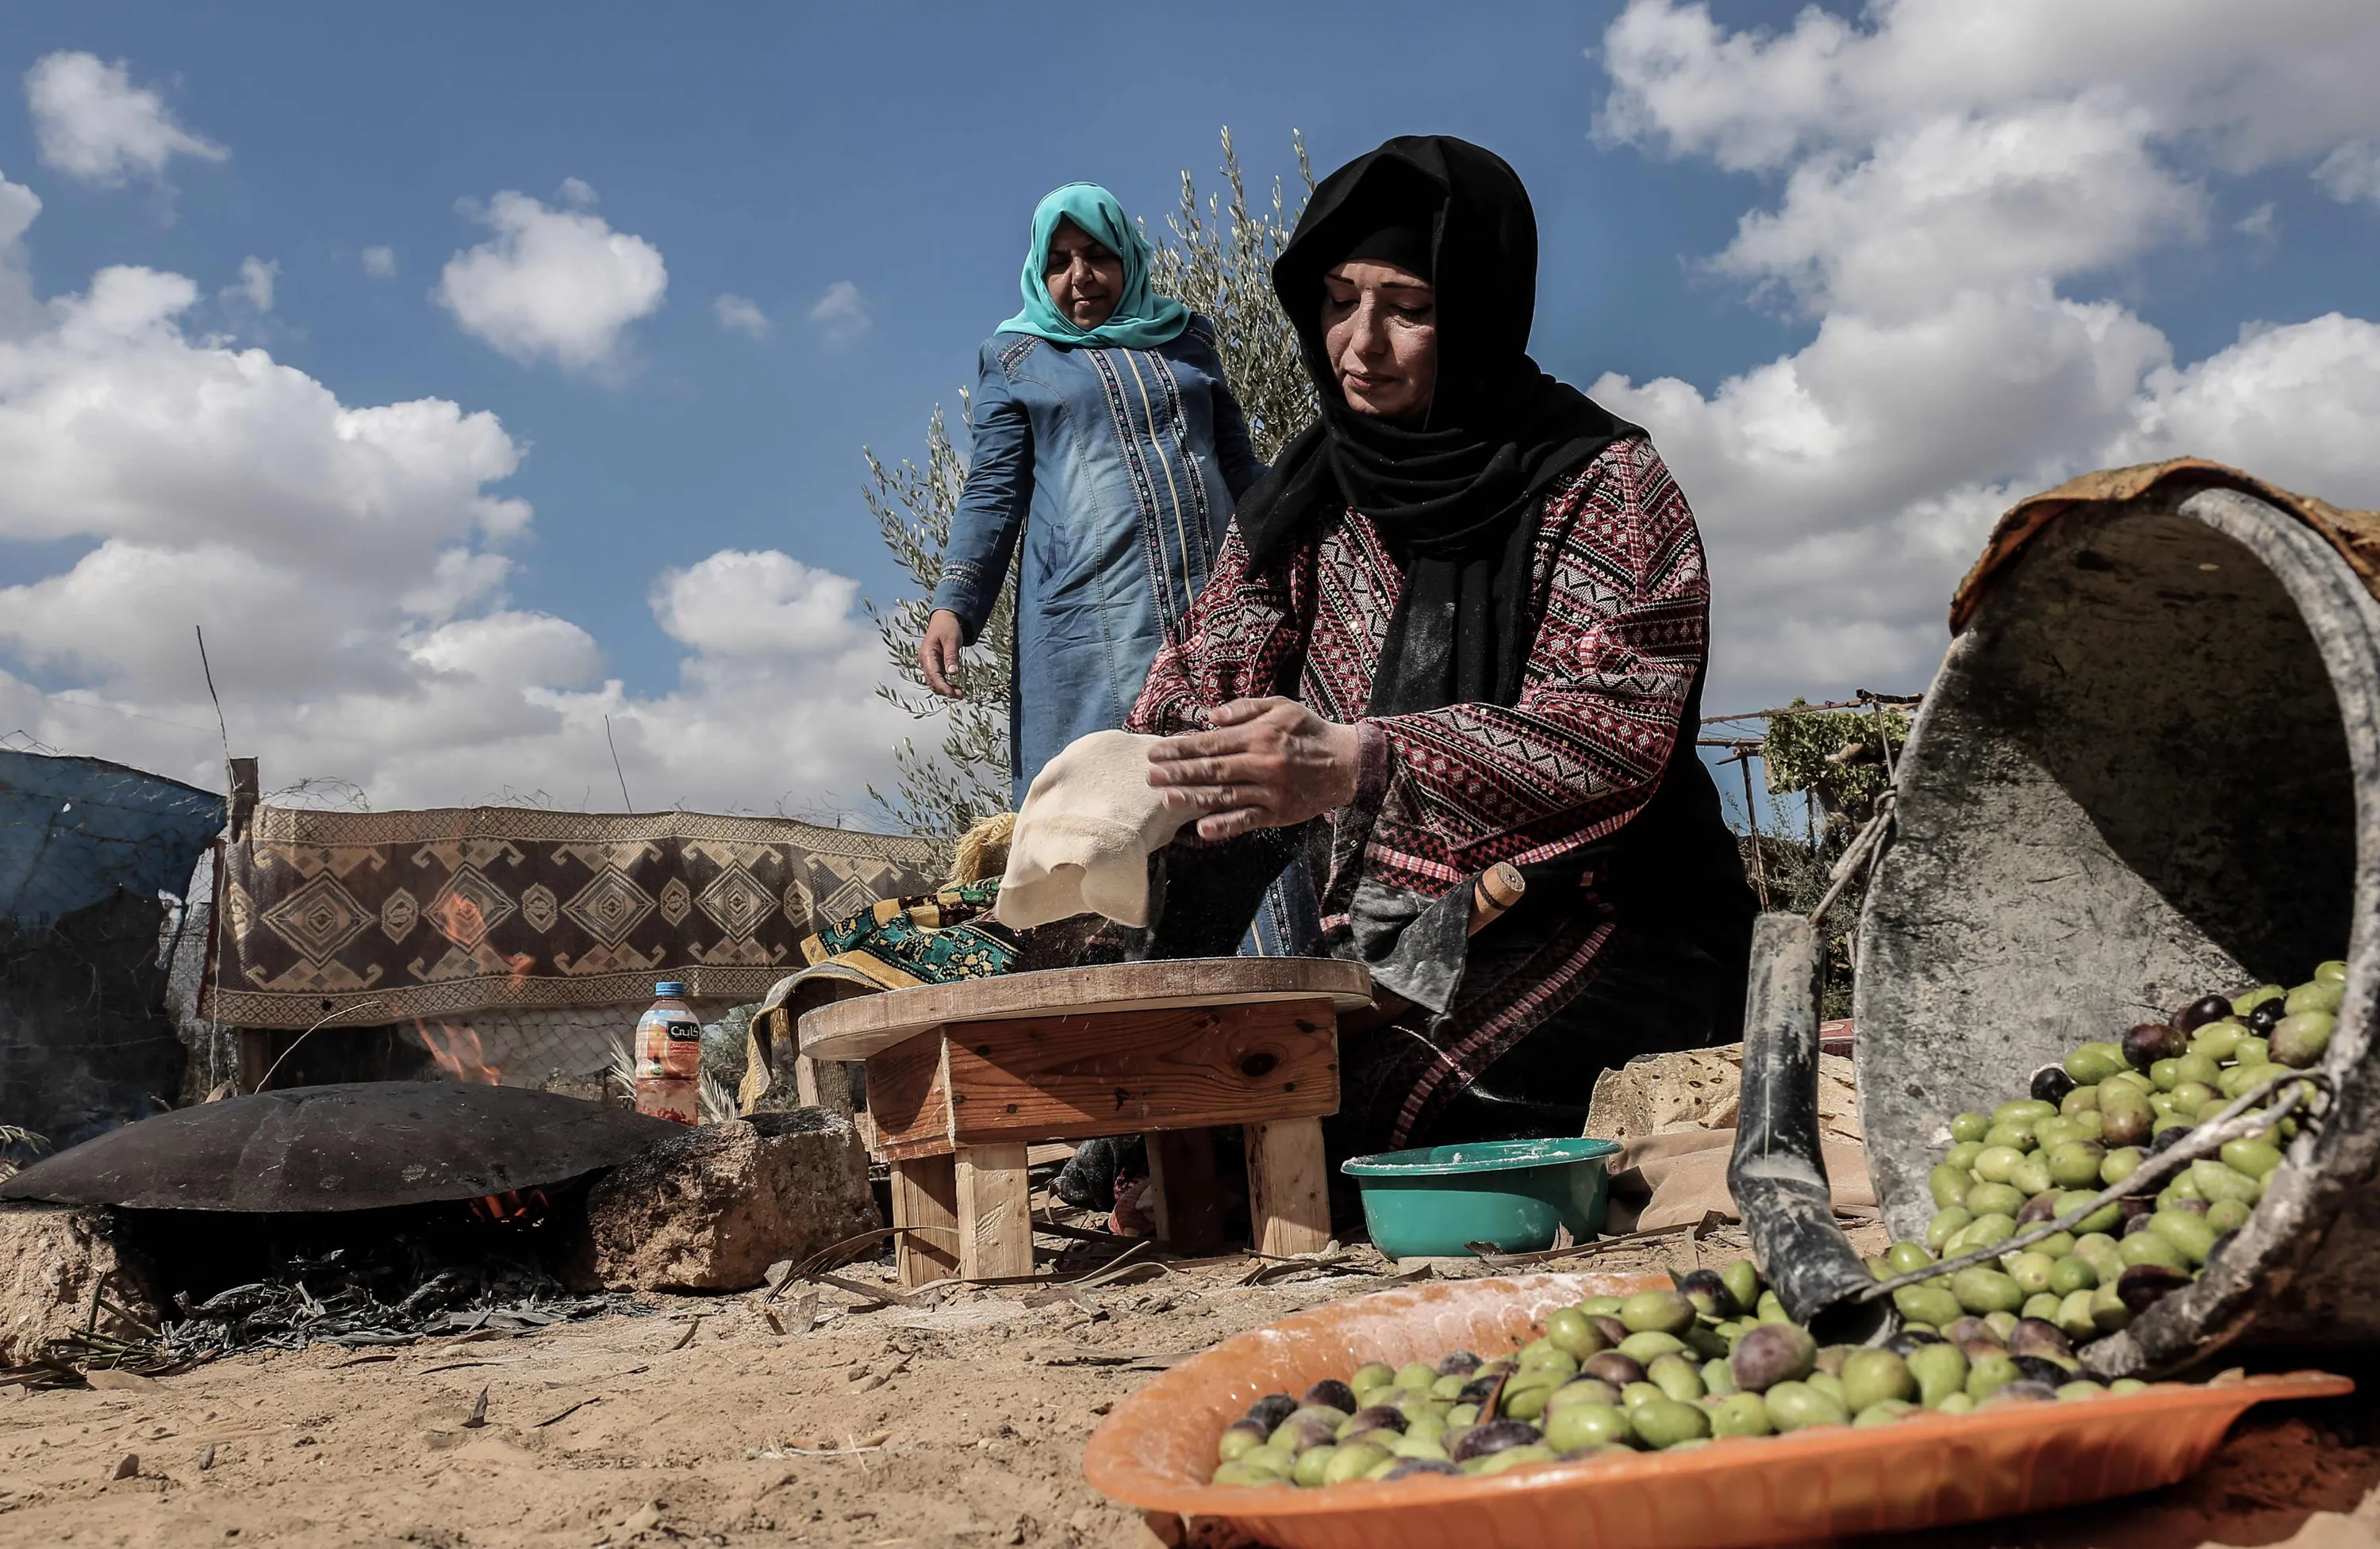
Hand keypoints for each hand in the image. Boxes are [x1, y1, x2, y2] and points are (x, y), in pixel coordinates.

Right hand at [920, 610, 965, 698]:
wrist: (944, 617)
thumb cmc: (948, 627)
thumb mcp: (952, 640)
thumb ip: (951, 656)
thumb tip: (952, 673)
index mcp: (927, 655)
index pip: (933, 676)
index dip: (943, 687)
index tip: (954, 694)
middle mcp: (925, 661)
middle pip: (932, 682)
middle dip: (945, 691)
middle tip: (961, 695)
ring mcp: (929, 663)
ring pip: (934, 681)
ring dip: (945, 689)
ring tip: (960, 693)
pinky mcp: (934, 663)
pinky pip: (937, 677)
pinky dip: (945, 684)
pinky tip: (955, 687)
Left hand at [1146, 698, 1361, 839]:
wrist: (1347, 763)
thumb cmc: (1309, 731)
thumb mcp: (1282, 707)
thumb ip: (1244, 709)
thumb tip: (1209, 717)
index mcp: (1259, 735)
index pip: (1211, 743)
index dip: (1181, 748)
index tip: (1156, 752)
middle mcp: (1262, 763)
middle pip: (1212, 770)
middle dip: (1178, 773)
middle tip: (1150, 776)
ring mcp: (1269, 791)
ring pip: (1224, 797)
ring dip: (1192, 798)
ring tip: (1166, 799)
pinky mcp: (1278, 813)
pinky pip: (1247, 820)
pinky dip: (1224, 826)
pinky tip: (1202, 829)